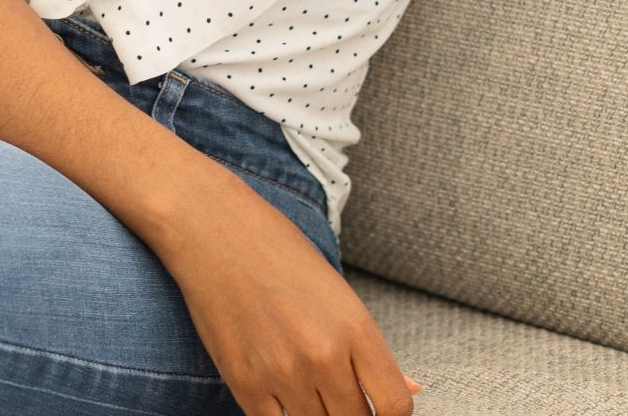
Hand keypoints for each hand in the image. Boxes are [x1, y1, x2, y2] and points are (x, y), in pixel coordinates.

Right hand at [157, 172, 421, 414]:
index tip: (377, 407)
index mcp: (356, 327)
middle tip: (337, 395)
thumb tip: (412, 389)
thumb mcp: (337, 292)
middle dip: (351, 415)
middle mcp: (324, 355)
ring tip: (307, 389)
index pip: (394, 405)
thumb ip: (372, 348)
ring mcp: (283, 373)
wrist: (215, 231)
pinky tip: (281, 395)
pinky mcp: (244, 383)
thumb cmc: (279, 252)